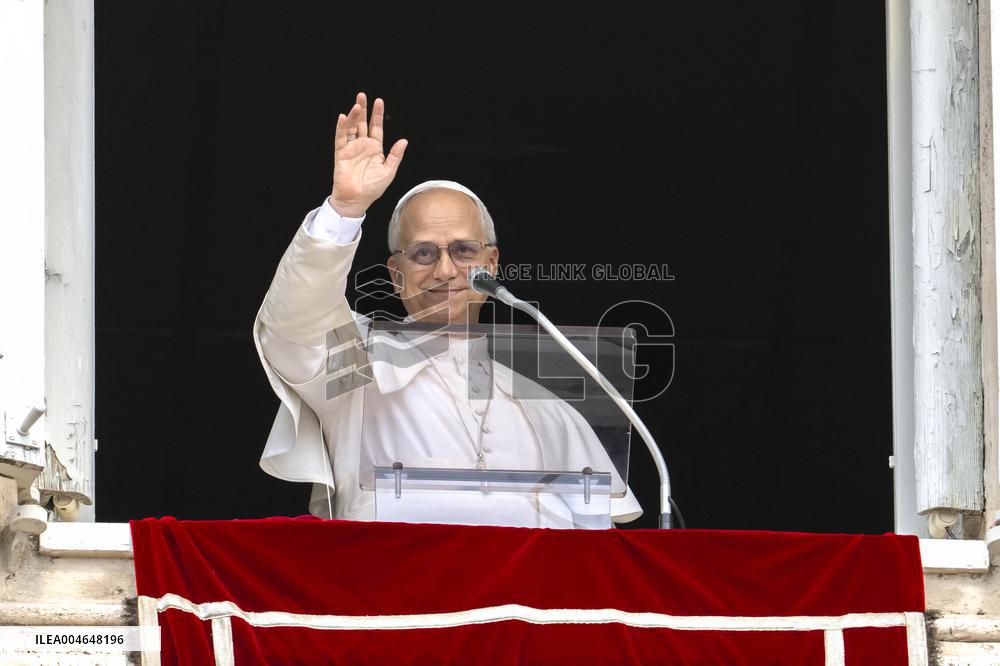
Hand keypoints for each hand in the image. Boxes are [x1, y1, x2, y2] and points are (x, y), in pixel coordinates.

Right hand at [329, 92, 407, 216]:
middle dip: (363, 109)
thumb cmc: (373, 188)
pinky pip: (341, 138)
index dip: (377, 115)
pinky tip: (343, 117)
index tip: (379, 101)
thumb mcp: (389, 171)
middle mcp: (363, 145)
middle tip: (362, 95)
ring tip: (356, 105)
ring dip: (353, 116)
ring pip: (351, 128)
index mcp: (375, 149)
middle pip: (362, 123)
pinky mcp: (341, 153)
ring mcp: (351, 148)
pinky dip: (341, 128)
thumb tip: (404, 140)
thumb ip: (395, 156)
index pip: (376, 127)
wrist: (357, 200)